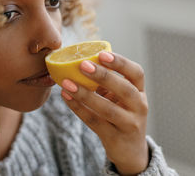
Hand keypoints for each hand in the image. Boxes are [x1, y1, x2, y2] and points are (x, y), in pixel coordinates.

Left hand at [60, 52, 148, 175]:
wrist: (130, 151)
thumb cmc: (120, 115)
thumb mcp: (120, 98)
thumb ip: (106, 83)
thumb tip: (79, 61)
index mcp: (140, 92)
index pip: (137, 74)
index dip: (121, 63)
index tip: (102, 54)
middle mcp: (139, 107)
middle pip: (125, 90)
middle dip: (104, 76)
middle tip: (83, 65)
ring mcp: (129, 124)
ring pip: (108, 109)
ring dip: (85, 94)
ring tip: (67, 83)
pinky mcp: (115, 138)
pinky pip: (94, 122)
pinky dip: (78, 108)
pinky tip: (66, 97)